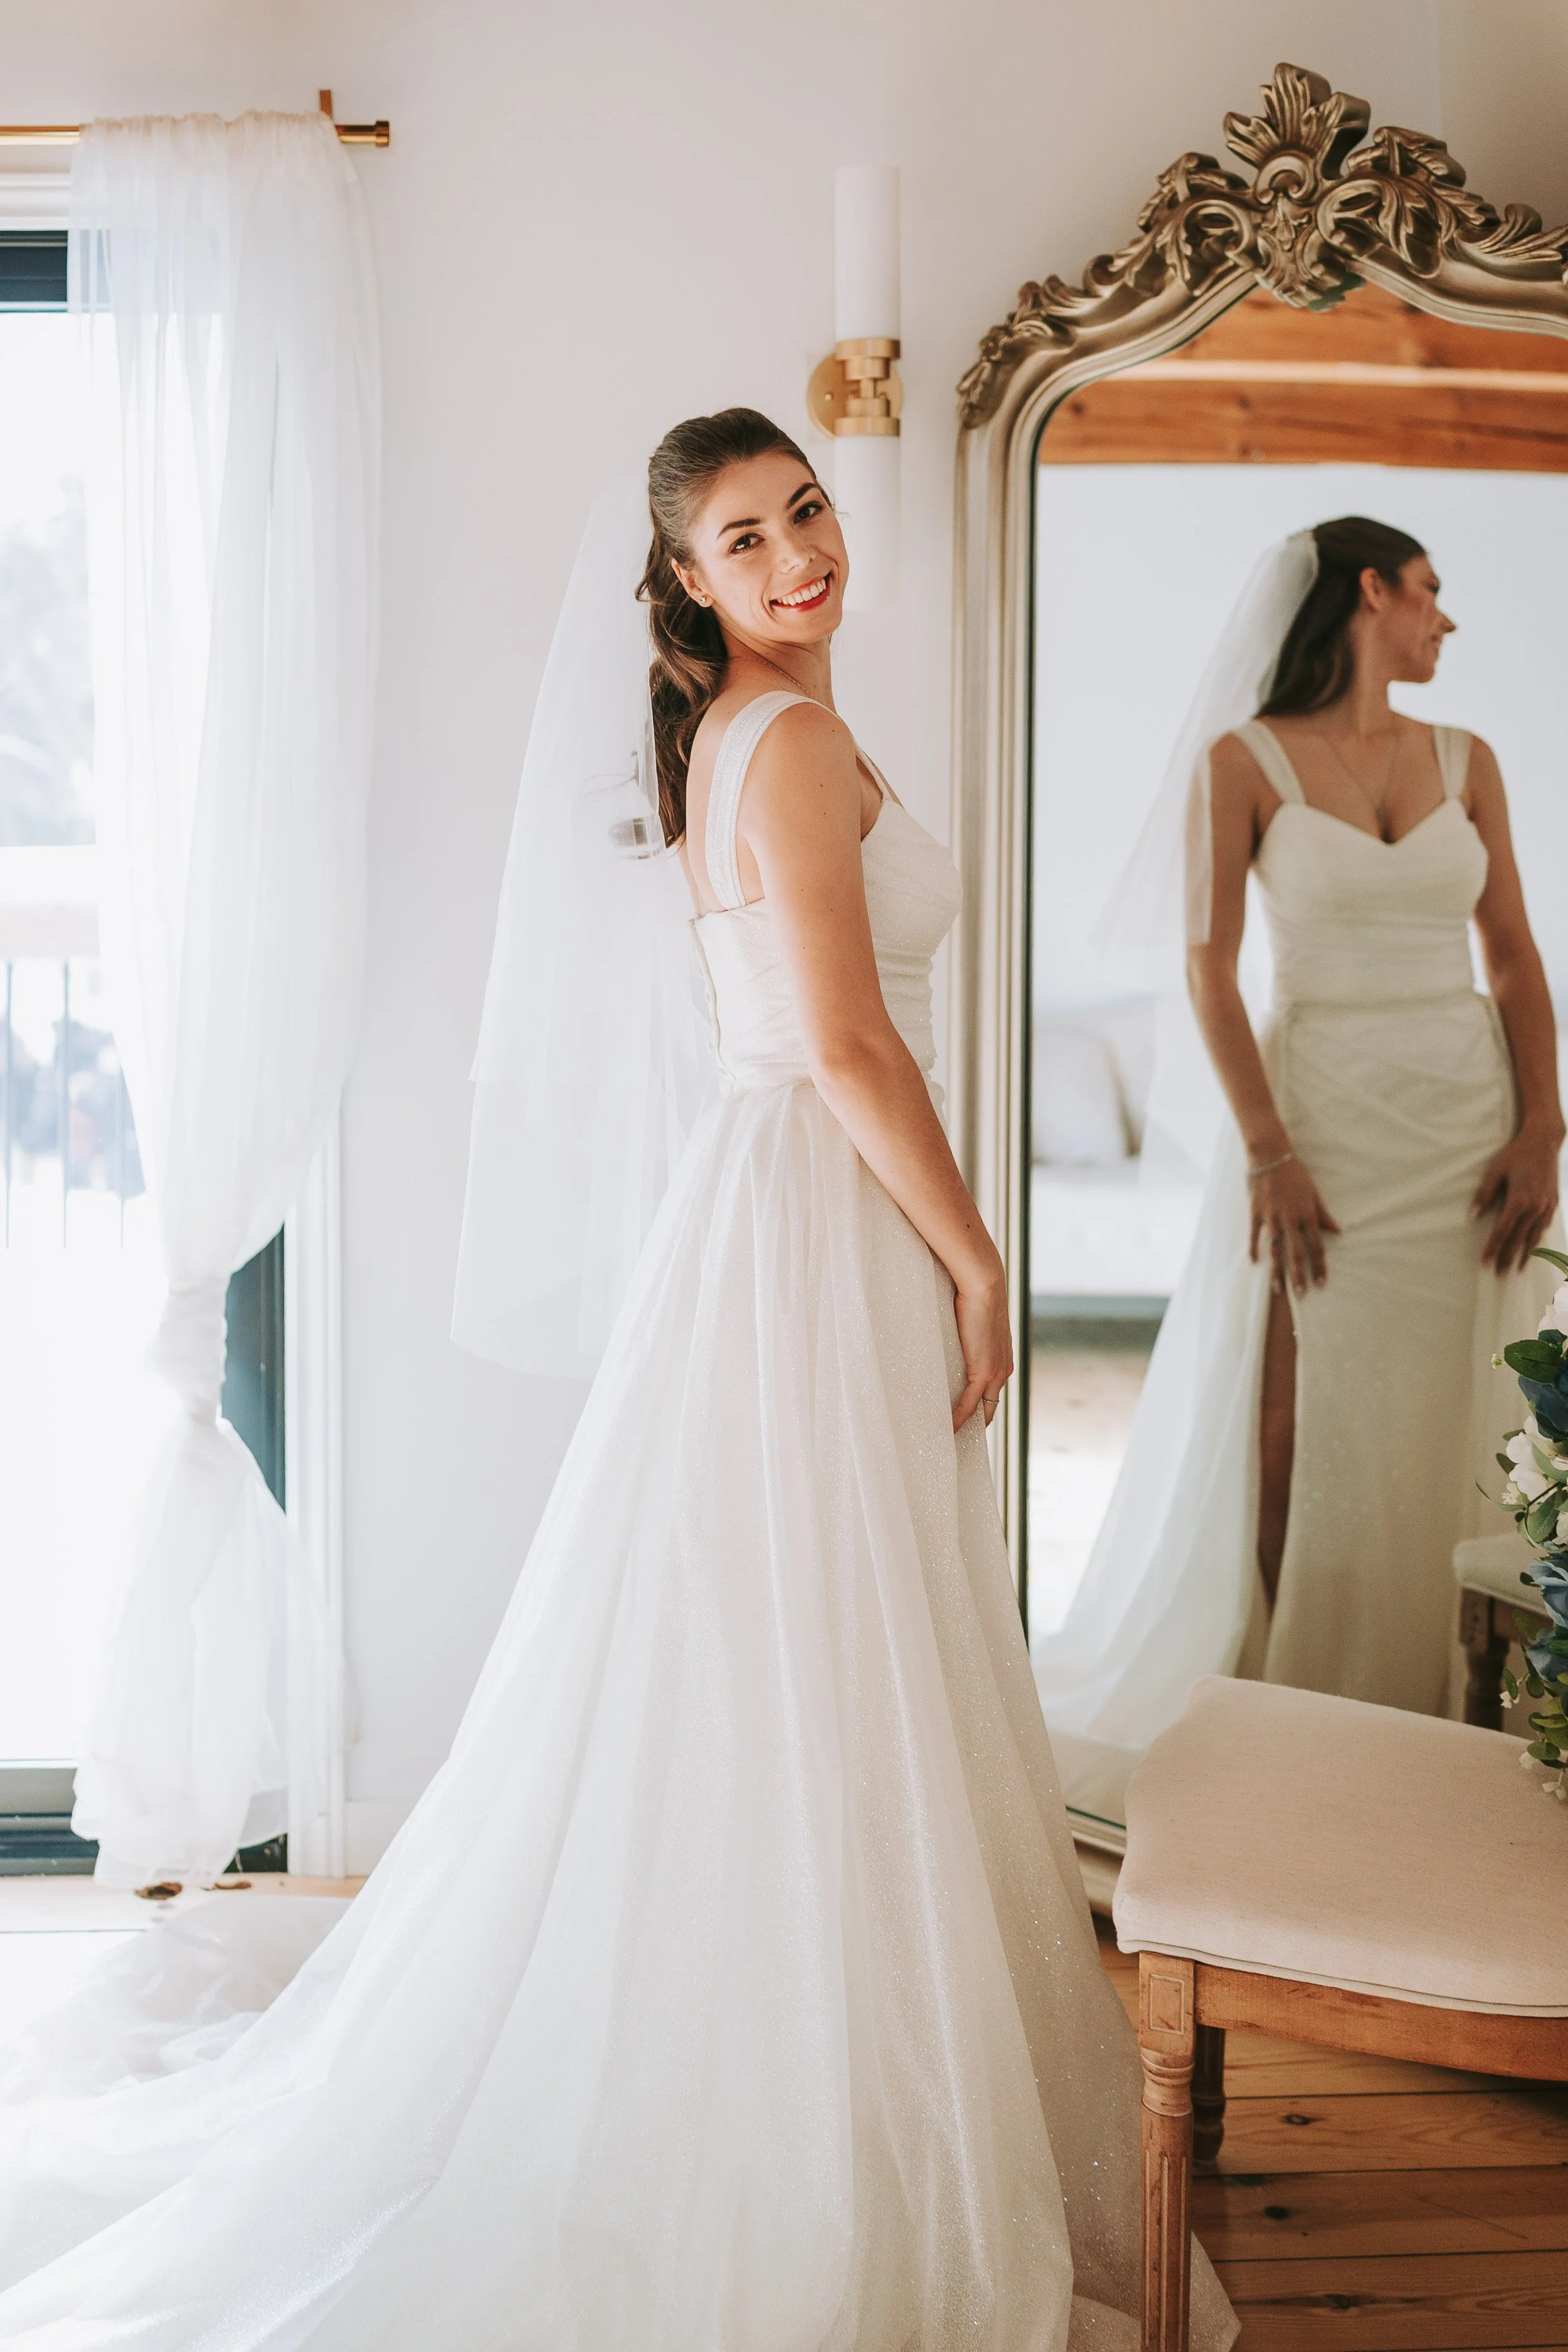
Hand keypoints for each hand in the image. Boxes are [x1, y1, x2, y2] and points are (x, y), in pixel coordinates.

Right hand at [952, 1269, 1013, 1430]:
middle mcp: (1003, 1370)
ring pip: (982, 1409)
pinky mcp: (983, 1372)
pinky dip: (959, 1418)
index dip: (979, 1408)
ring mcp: (996, 1373)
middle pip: (989, 1407)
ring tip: (948, 1437)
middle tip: (955, 1436)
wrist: (985, 1284)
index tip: (964, 1419)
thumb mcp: (974, 1322)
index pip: (991, 1394)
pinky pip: (970, 1404)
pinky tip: (948, 1428)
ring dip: (966, 1424)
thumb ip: (967, 1335)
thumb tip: (949, 1334)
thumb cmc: (975, 1295)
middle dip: (974, 1423)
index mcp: (1003, 1360)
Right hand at [1249, 1153, 1340, 1295]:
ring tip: (1277, 1289)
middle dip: (1299, 1276)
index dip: (1319, 1266)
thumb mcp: (1313, 1193)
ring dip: (1276, 1271)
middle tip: (1301, 1295)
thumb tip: (1338, 1231)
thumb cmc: (1295, 1173)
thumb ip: (1323, 1215)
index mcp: (1306, 1214)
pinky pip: (1255, 1236)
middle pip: (1295, 1253)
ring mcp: (1271, 1218)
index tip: (1321, 1283)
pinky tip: (1254, 1262)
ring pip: (1275, 1250)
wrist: (1269, 1156)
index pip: (1316, 1246)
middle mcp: (1289, 1219)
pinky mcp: (1256, 1213)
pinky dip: (1254, 1249)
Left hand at [1474, 1127, 1560, 1272]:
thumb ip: (1484, 1194)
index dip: (1493, 1248)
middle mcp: (1535, 1207)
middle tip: (1499, 1275)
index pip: (1503, 1231)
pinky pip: (1545, 1226)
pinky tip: (1533, 1247)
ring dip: (1525, 1254)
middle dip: (1508, 1258)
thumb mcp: (1495, 1171)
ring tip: (1517, 1269)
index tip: (1485, 1263)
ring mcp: (1546, 1206)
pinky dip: (1538, 1239)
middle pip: (1519, 1239)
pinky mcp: (1553, 1202)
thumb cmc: (1516, 1154)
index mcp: (1519, 1200)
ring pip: (1535, 1236)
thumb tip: (1471, 1217)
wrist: (1544, 1141)